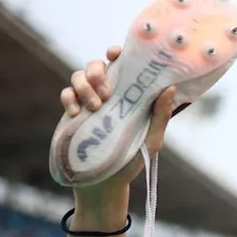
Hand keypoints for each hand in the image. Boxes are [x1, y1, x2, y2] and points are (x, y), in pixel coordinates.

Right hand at [59, 45, 178, 192]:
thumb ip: (160, 116)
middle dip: (98, 71)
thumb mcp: (151, 140)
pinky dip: (70, 97)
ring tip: (95, 106)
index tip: (115, 53)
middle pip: (97, 64)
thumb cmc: (132, 160)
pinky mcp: (72, 112)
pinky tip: (77, 113)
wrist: (104, 183)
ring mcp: (89, 102)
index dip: (118, 52)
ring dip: (85, 84)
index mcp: (129, 95)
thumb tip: (170, 88)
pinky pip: (66, 93)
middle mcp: (109, 94)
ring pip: (79, 75)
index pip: (124, 65)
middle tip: (107, 91)